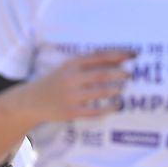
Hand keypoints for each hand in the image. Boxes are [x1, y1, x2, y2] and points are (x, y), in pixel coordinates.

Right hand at [17, 49, 133, 123]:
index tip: (135, 54)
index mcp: (72, 64)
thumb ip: (90, 63)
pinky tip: (117, 105)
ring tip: (123, 88)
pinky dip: (109, 108)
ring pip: (100, 92)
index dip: (119, 54)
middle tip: (130, 74)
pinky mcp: (71, 112)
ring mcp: (71, 96)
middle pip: (102, 74)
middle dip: (120, 74)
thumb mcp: (68, 67)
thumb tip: (119, 59)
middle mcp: (72, 78)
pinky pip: (95, 111)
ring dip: (115, 90)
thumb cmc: (57, 80)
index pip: (100, 56)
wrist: (32, 100)